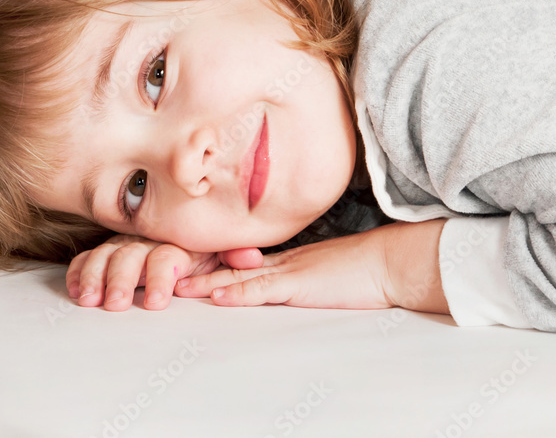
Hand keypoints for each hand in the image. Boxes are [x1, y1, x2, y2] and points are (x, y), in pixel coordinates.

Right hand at [66, 234, 263, 310]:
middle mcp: (146, 241)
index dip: (161, 278)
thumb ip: (234, 255)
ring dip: (95, 276)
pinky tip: (75, 289)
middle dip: (122, 280)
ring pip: (104, 255)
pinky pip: (86, 257)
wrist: (186, 224)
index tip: (159, 302)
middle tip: (117, 305)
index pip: (166, 257)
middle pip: (129, 256)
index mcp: (175, 242)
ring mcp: (122, 245)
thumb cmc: (202, 249)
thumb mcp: (222, 252)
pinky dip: (78, 271)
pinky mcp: (104, 252)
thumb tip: (252, 258)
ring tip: (89, 300)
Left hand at [174, 225, 393, 309]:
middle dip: (197, 268)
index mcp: (289, 259)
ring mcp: (291, 270)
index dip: (212, 262)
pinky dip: (239, 292)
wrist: (392, 262)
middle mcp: (283, 260)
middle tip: (163, 269)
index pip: (242, 260)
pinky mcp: (302, 284)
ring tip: (174, 284)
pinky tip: (217, 296)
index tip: (185, 263)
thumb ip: (307, 278)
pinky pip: (264, 290)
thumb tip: (296, 286)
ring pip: (239, 275)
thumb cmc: (368, 270)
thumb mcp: (328, 273)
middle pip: (231, 264)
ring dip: (205, 281)